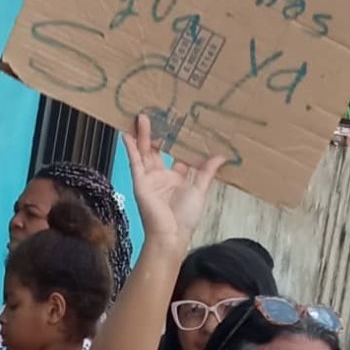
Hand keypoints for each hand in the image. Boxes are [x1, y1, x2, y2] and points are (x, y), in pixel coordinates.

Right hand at [123, 113, 224, 248]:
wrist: (171, 234)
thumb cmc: (185, 218)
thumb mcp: (200, 190)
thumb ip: (207, 171)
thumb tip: (222, 156)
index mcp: (176, 179)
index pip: (177, 156)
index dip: (179, 142)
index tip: (182, 125)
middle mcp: (161, 177)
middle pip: (157, 150)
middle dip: (157, 134)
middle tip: (159, 115)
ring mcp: (149, 178)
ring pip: (144, 152)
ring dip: (143, 135)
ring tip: (142, 116)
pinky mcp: (140, 182)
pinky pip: (134, 161)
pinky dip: (130, 147)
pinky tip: (127, 133)